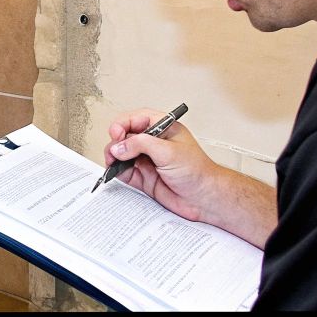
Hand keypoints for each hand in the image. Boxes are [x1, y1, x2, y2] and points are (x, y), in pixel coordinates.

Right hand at [103, 108, 222, 222]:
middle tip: (115, 151)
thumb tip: (120, 146)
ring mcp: (147, 160)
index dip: (123, 124)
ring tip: (113, 162)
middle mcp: (153, 143)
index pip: (136, 119)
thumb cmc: (197, 171)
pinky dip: (117, 171)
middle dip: (116, 142)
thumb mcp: (169, 151)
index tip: (116, 133)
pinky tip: (116, 171)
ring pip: (121, 154)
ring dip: (113, 156)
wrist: (203, 198)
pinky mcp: (143, 176)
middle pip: (125, 136)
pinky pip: (124, 171)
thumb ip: (141, 145)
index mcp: (163, 128)